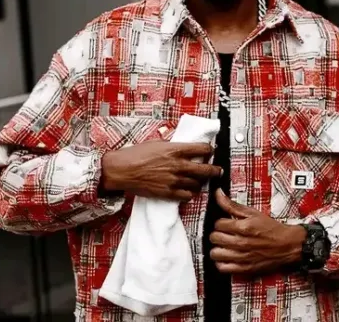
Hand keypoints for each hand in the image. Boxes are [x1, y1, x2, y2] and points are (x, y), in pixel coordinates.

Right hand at [100, 141, 221, 200]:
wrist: (121, 170)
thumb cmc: (135, 154)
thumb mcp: (156, 143)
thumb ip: (171, 145)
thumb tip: (181, 144)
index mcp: (176, 150)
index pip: (203, 149)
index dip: (209, 150)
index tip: (210, 151)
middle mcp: (178, 165)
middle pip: (206, 170)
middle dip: (215, 170)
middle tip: (217, 170)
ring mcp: (174, 180)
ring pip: (198, 184)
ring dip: (201, 182)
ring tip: (200, 181)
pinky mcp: (168, 193)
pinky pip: (187, 196)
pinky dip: (190, 193)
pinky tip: (189, 190)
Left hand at [210, 189, 306, 274]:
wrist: (287, 245)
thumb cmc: (271, 228)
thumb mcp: (252, 212)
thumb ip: (232, 205)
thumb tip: (218, 194)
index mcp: (243, 227)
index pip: (218, 224)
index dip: (220, 222)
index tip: (225, 224)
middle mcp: (241, 243)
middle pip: (214, 238)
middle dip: (217, 234)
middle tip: (224, 233)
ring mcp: (242, 257)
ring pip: (215, 254)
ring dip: (217, 248)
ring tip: (223, 245)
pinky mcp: (245, 269)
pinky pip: (223, 268)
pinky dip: (221, 262)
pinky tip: (226, 257)